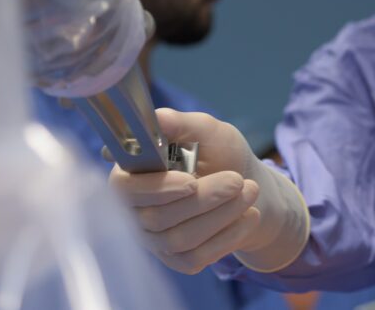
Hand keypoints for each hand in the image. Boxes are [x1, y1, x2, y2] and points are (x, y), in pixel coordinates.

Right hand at [109, 108, 308, 273]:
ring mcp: (154, 238)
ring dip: (221, 215)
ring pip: (178, 238)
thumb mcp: (208, 131)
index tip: (191, 181)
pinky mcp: (176, 258)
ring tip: (250, 190)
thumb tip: (157, 117)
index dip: (156, 188)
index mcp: (134, 173)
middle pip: (156, 217)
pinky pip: (195, 258)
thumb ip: (182, 123)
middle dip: (203, 199)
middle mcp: (136, 209)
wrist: (246, 186)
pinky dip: (228, 237)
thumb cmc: (220, 153)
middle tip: (238, 181)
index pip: (124, 188)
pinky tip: (249, 216)